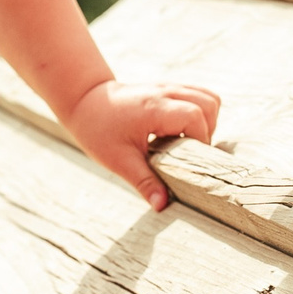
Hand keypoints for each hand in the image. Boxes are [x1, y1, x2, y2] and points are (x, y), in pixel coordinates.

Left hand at [64, 78, 220, 209]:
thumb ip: (144, 182)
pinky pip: (197, 95)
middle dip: (207, 130)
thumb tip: (162, 206)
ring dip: (207, 120)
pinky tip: (182, 129)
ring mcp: (167, 87)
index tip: (187, 158)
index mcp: (155, 109)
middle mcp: (165, 93)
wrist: (83, 101)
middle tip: (187, 150)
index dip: (200, 140)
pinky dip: (199, 111)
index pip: (196, 118)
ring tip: (187, 140)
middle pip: (209, 103)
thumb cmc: (98, 130)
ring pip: (208, 97)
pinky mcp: (167, 88)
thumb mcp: (119, 160)